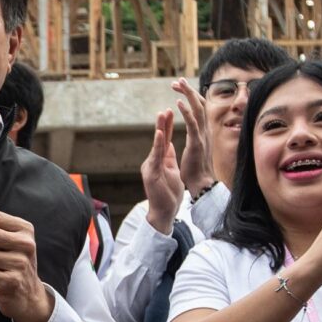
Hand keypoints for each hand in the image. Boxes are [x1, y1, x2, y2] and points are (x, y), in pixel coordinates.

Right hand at [141, 110, 185, 230]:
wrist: (164, 212)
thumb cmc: (168, 194)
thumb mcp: (171, 171)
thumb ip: (169, 158)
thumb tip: (169, 145)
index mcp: (159, 160)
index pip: (164, 140)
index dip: (167, 126)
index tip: (170, 112)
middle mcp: (152, 161)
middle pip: (159, 139)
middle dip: (162, 123)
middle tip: (165, 108)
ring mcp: (150, 167)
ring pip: (156, 145)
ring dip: (159, 129)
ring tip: (162, 114)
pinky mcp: (151, 173)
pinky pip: (155, 157)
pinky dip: (157, 145)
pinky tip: (160, 134)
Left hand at [169, 79, 215, 195]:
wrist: (201, 184)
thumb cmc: (197, 169)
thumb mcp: (197, 148)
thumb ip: (197, 137)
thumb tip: (196, 132)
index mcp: (203, 131)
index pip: (199, 108)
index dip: (191, 96)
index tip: (179, 88)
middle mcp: (205, 130)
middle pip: (200, 104)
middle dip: (189, 90)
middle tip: (178, 80)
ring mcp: (202, 136)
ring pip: (198, 109)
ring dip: (188, 94)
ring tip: (179, 83)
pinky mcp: (197, 143)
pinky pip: (192, 124)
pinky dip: (186, 111)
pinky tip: (178, 102)